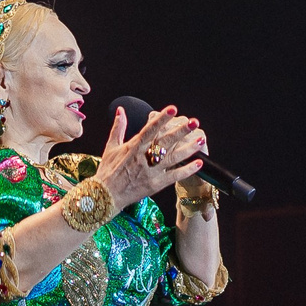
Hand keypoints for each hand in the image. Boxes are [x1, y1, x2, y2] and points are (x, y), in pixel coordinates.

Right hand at [94, 103, 208, 207]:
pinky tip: (199, 163)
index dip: (161, 118)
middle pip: (165, 142)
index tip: (172, 109)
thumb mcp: (110, 147)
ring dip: (188, 149)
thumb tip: (121, 110)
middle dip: (181, 131)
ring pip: (173, 158)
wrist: (104, 196)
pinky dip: (187, 170)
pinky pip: (174, 176)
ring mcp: (150, 172)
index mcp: (133, 147)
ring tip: (201, 140)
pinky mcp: (155, 185)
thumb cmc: (107, 171)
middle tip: (194, 122)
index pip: (150, 129)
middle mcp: (143, 158)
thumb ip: (118, 127)